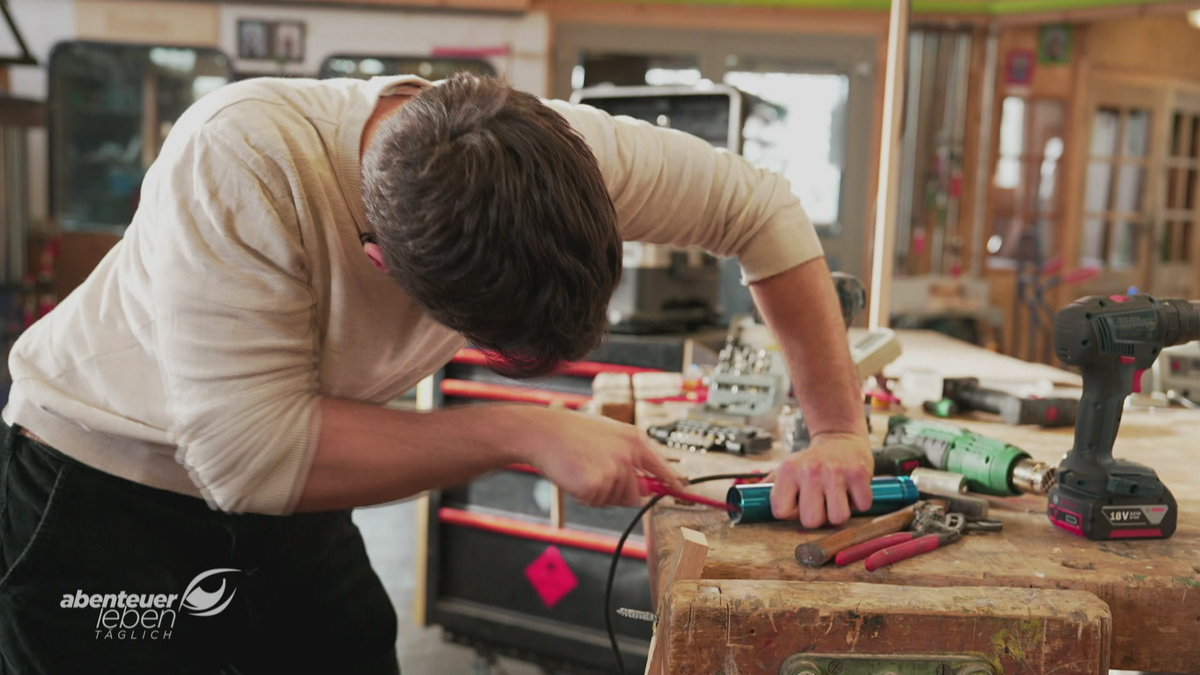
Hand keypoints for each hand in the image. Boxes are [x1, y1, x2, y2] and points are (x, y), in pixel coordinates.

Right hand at [512, 406, 683, 506]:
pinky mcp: (598, 484)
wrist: (544, 432)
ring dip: (600, 493)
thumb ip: (628, 457)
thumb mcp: (607, 435)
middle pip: (636, 492)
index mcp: (634, 439)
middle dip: (618, 492)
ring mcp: (614, 470)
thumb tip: (641, 487)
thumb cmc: (571, 433)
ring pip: (616, 499)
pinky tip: (575, 477)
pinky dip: (585, 496)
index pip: (660, 467)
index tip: (684, 493)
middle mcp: (629, 455)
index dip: (673, 483)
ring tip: (582, 470)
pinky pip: (598, 502)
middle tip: (594, 474)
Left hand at [769, 431, 872, 527]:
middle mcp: (809, 470)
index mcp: (787, 470)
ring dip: (840, 511)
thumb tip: (748, 501)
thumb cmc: (812, 461)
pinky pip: (862, 506)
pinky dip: (860, 502)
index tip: (799, 504)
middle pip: (811, 521)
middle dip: (818, 517)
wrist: (840, 438)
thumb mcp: (786, 469)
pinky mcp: (859, 473)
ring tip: (837, 496)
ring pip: (838, 518)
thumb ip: (769, 487)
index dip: (792, 513)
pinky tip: (851, 489)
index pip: (781, 512)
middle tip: (822, 502)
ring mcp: (835, 471)